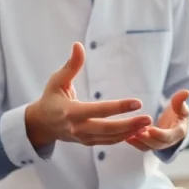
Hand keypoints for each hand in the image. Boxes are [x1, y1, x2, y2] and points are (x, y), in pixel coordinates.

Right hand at [24, 43, 152, 147]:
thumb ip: (71, 65)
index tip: (137, 102)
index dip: (119, 107)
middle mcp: (77, 127)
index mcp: (70, 112)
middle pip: (107, 129)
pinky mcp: (87, 142)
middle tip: (148, 118)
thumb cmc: (50, 99)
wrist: (41, 125)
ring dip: (129, 132)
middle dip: (129, 125)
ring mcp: (82, 138)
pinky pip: (107, 142)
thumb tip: (78, 45)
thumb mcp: (57, 80)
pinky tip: (136, 131)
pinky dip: (122, 138)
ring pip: (109, 138)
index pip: (98, 110)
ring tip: (147, 125)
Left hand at [127, 89, 188, 151]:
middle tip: (135, 132)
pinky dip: (134, 143)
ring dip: (138, 142)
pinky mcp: (151, 144)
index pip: (169, 136)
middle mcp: (168, 142)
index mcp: (178, 133)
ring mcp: (159, 144)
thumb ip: (181, 101)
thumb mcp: (182, 106)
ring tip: (127, 135)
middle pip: (157, 144)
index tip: (150, 129)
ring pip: (148, 147)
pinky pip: (143, 146)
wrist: (179, 124)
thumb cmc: (180, 114)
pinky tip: (125, 136)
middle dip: (146, 139)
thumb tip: (186, 92)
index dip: (160, 134)